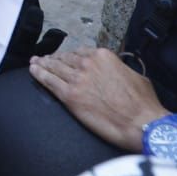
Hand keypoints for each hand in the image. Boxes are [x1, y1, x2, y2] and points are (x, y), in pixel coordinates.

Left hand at [29, 47, 167, 152]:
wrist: (142, 123)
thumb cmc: (143, 105)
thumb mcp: (136, 76)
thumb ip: (120, 69)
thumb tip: (117, 72)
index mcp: (103, 56)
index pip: (80, 52)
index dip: (71, 56)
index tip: (66, 58)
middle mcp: (88, 63)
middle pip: (65, 58)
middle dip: (54, 59)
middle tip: (45, 59)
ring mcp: (77, 79)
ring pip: (54, 67)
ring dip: (42, 64)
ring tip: (35, 63)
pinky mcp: (70, 96)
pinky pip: (49, 81)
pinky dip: (39, 75)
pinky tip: (33, 71)